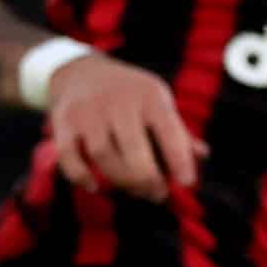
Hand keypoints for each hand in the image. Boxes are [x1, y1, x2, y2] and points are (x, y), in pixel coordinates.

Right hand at [42, 52, 204, 196]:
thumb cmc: (130, 95)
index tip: (187, 183)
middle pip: (134, 149)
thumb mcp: (157, 102)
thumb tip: (203, 154)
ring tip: (136, 191)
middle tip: (157, 194)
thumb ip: (177, 130)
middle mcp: (119, 101)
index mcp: (149, 95)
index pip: (169, 130)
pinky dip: (81, 177)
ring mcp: (88, 111)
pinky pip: (69, 156)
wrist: (80, 71)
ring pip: (103, 156)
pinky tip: (95, 186)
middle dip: (148, 178)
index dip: (180, 159)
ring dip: (120, 181)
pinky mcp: (64, 122)